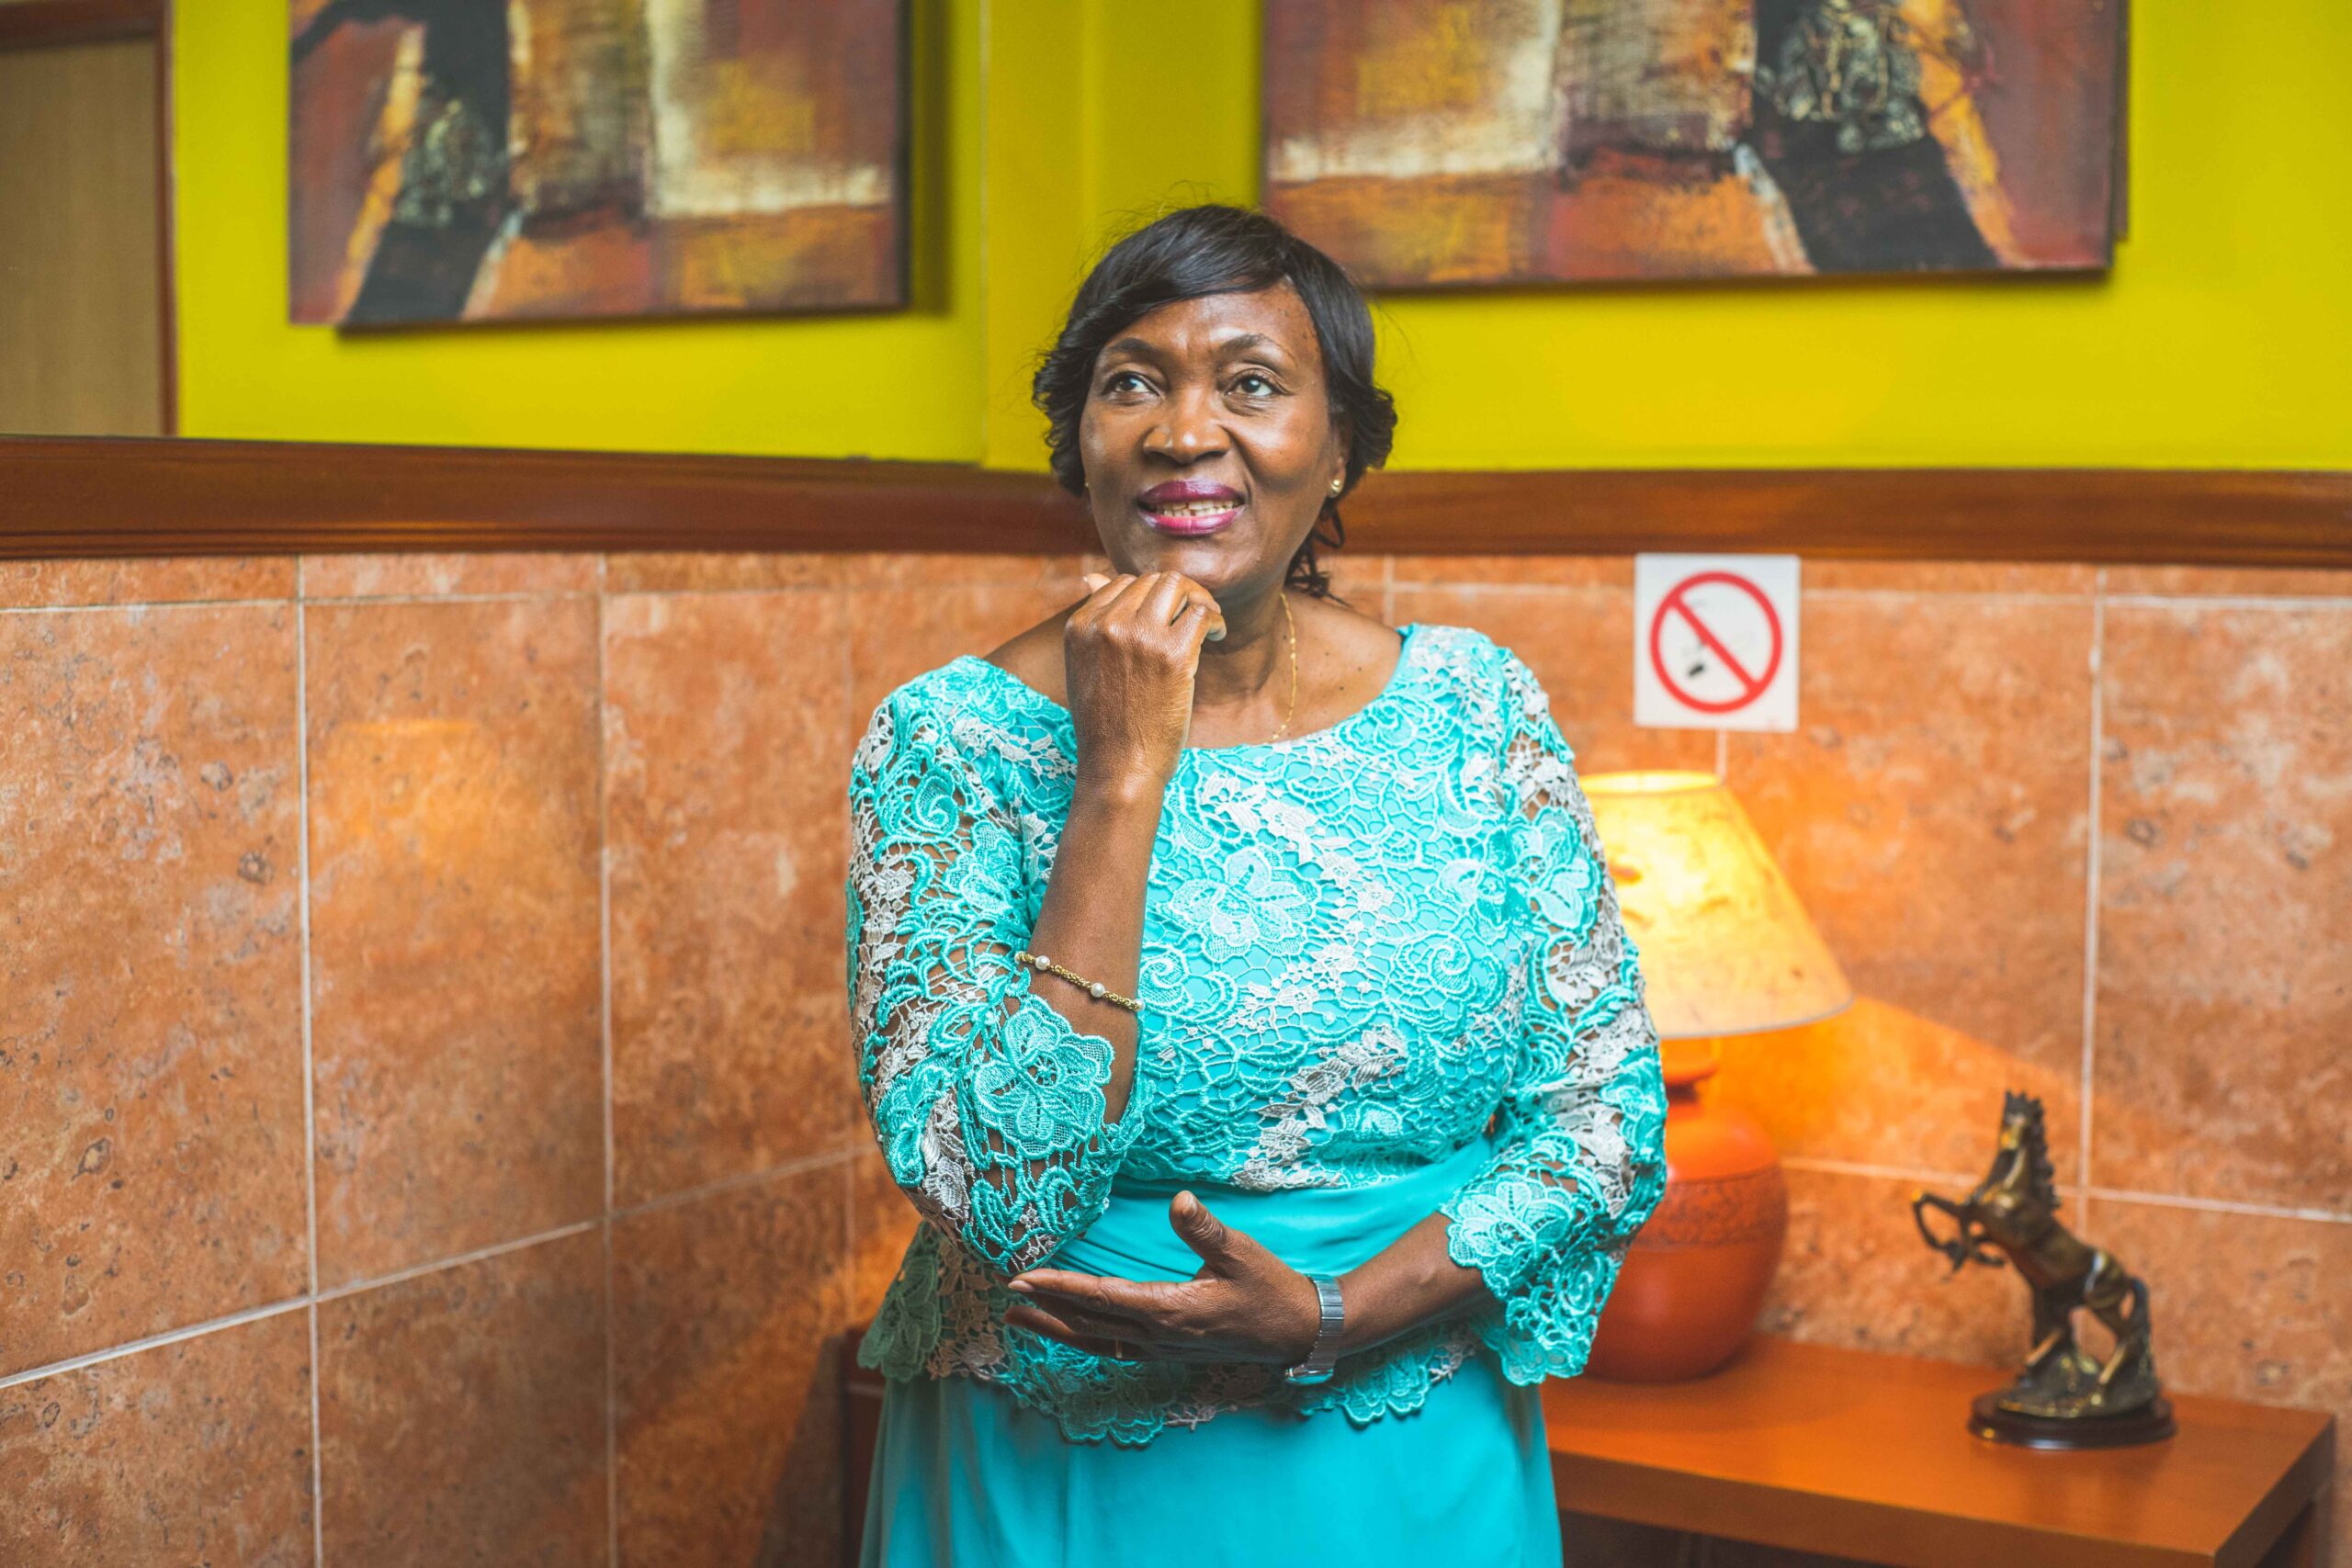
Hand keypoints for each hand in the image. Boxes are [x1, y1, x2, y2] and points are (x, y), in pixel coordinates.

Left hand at [1002, 1190, 1321, 1365]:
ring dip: (1056, 1329)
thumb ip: (1205, 1230)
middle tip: (1008, 1293)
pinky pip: (1113, 1348)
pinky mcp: (1168, 1350)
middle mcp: (1158, 1335)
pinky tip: (1071, 1332)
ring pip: (1095, 1341)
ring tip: (1020, 1319)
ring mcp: (1162, 1348)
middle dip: (1046, 1308)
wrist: (1296, 1331)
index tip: (1024, 1278)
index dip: (1060, 1287)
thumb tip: (1179, 1200)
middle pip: (1088, 1324)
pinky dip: (1084, 1339)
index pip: (1102, 1298)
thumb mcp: (1241, 1252)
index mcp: (1171, 1309)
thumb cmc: (1269, 1288)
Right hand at [1064, 570, 1225, 790]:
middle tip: (1194, 618)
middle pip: (1154, 580)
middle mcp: (1107, 624)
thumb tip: (1092, 575)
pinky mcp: (1173, 654)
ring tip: (1208, 623)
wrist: (1118, 768)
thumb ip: (1093, 622)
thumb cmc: (1106, 723)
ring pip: (1178, 586)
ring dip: (1198, 599)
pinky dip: (1216, 619)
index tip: (1167, 617)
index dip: (1151, 596)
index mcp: (1080, 625)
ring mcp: (1140, 637)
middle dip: (1179, 595)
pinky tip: (1218, 635)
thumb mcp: (1085, 666)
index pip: (1123, 582)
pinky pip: (1202, 613)